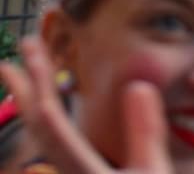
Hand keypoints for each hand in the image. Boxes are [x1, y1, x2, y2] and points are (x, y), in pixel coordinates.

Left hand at [0, 37, 172, 172]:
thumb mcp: (154, 173)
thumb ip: (144, 132)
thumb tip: (137, 86)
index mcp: (85, 171)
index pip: (50, 120)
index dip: (38, 82)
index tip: (30, 51)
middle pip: (39, 128)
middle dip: (27, 88)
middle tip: (20, 53)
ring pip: (42, 143)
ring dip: (35, 107)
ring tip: (32, 82)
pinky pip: (59, 155)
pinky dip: (51, 130)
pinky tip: (54, 122)